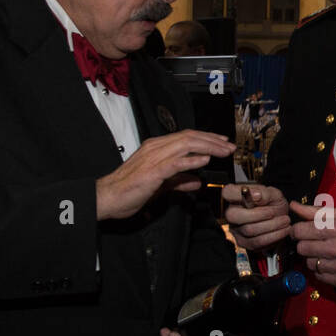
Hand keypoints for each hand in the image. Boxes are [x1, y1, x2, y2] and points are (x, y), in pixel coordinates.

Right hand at [95, 130, 234, 220]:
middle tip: (229, 147)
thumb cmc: (128, 191)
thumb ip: (179, 181)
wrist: (106, 198)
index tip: (222, 143)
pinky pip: (175, 163)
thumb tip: (196, 181)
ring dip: (208, 147)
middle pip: (189, 137)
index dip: (206, 138)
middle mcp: (155, 148)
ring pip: (185, 145)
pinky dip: (192, 160)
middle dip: (213, 141)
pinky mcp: (151, 172)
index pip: (186, 137)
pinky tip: (205, 161)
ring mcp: (153, 158)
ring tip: (223, 152)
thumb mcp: (160, 186)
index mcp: (156, 148)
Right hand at [221, 183, 290, 249]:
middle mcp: (232, 213)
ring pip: (249, 230)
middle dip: (259, 214)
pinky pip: (256, 242)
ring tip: (285, 221)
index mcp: (236, 197)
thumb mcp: (274, 194)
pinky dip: (273, 236)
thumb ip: (265, 193)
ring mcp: (236, 229)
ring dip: (271, 226)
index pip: (228, 192)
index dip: (239, 194)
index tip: (258, 195)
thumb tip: (256, 196)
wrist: (281, 220)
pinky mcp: (244, 243)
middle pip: (234, 216)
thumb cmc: (274, 204)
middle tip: (274, 212)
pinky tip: (282, 230)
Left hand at [288, 200, 335, 290]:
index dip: (297, 231)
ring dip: (315, 259)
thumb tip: (294, 206)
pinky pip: (319, 277)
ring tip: (327, 253)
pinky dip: (323, 271)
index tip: (301, 232)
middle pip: (302, 248)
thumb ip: (315, 211)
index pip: (299, 231)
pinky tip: (333, 264)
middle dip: (305, 245)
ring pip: (309, 264)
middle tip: (315, 243)